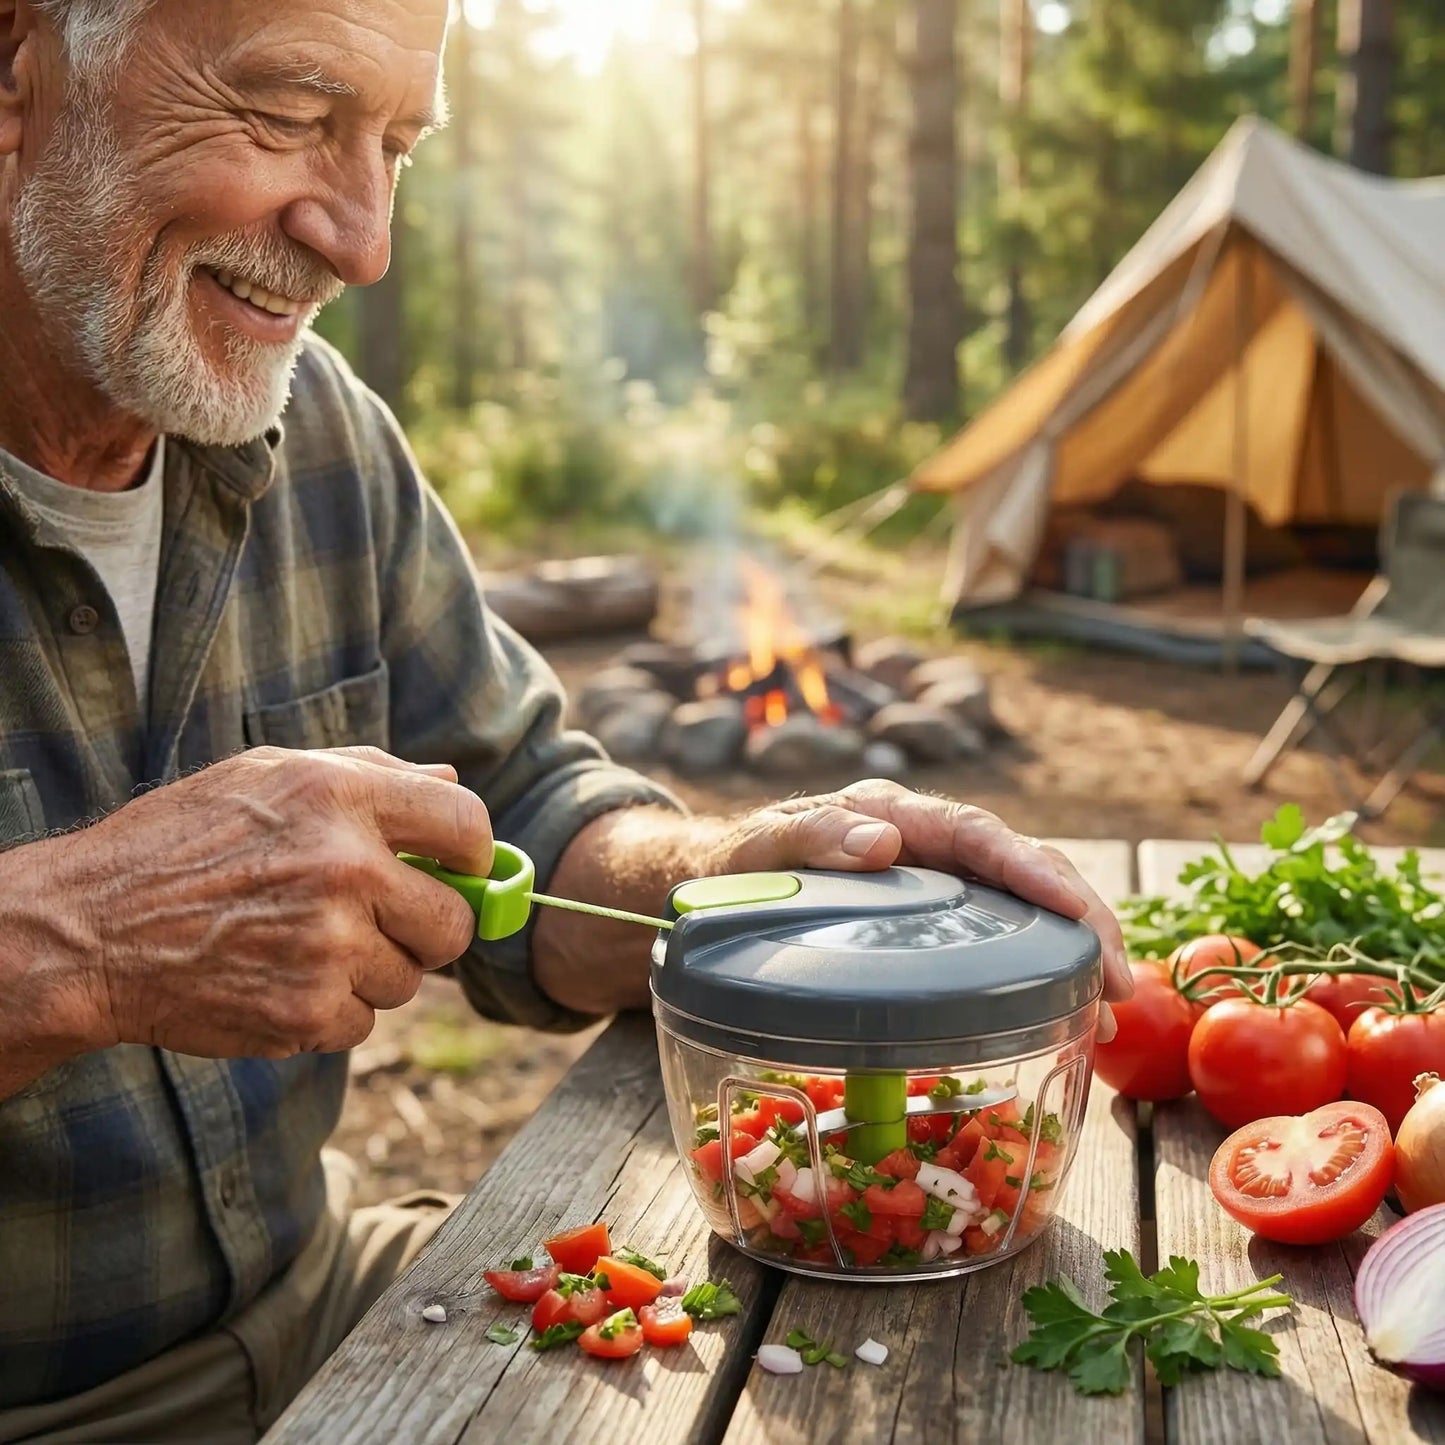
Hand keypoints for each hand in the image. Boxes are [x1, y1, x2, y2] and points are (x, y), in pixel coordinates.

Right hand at [25, 746, 492, 1059]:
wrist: (92, 928)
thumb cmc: (182, 841)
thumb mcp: (270, 775)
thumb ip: (370, 774)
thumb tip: (449, 783)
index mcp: (342, 798)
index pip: (467, 825)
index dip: (474, 854)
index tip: (460, 868)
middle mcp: (346, 869)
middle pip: (452, 923)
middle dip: (426, 927)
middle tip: (380, 920)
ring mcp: (328, 946)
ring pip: (407, 979)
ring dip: (371, 970)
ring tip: (304, 943)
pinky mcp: (305, 1012)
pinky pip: (363, 1023)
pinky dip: (331, 1011)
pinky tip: (281, 979)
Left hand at [711, 779, 1132, 1039]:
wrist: (722, 880)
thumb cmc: (739, 862)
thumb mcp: (758, 847)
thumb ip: (807, 838)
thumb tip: (880, 841)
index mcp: (894, 815)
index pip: (978, 834)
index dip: (1032, 870)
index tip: (1077, 909)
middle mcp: (928, 844)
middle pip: (1021, 869)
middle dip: (1080, 919)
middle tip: (1120, 983)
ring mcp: (938, 882)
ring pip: (1023, 907)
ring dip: (1073, 953)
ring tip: (1110, 1015)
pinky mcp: (938, 920)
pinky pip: (1001, 939)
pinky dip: (1040, 973)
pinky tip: (1068, 1016)